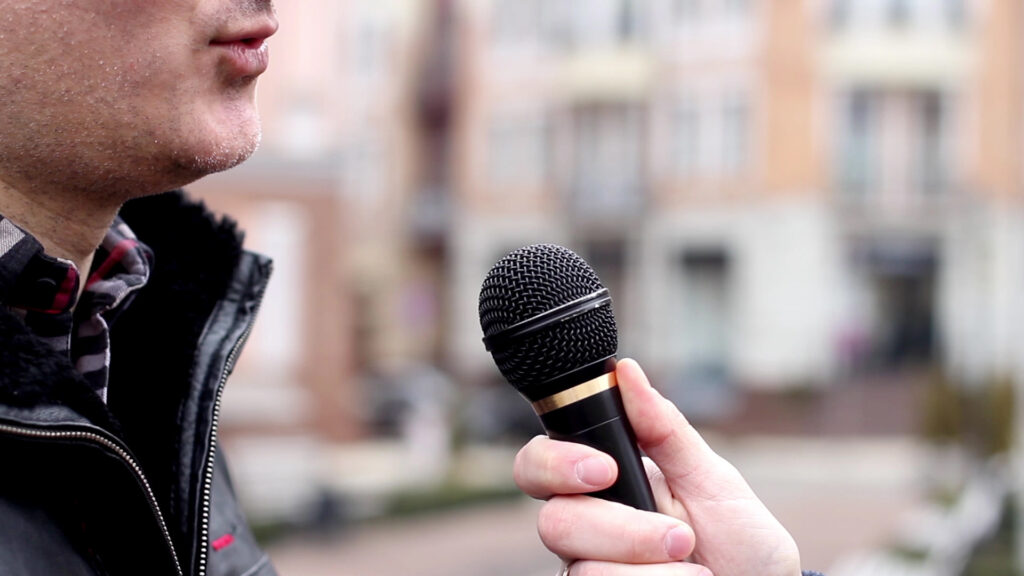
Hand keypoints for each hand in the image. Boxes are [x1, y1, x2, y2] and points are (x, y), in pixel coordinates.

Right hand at [514, 358, 801, 575]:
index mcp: (602, 483)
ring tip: (695, 568)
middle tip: (679, 536)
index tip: (604, 469)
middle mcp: (586, 528)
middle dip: (621, 529)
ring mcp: (592, 570)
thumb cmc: (740, 542)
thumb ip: (664, 430)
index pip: (539, 464)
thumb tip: (626, 370)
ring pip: (583, 568)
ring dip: (652, 570)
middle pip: (555, 521)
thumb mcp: (712, 480)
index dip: (553, 463)